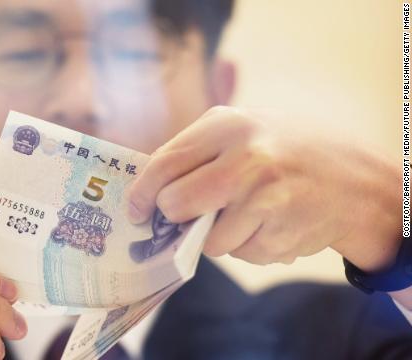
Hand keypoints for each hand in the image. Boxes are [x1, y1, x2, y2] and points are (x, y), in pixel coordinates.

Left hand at [127, 106, 400, 270]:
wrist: (355, 180)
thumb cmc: (285, 152)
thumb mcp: (242, 131)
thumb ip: (196, 154)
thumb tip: (149, 191)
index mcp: (229, 125)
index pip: (164, 163)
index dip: (143, 192)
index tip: (136, 210)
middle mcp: (247, 158)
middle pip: (178, 205)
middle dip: (175, 218)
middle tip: (185, 216)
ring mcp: (266, 198)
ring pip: (209, 240)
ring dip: (219, 235)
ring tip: (249, 211)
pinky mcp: (281, 232)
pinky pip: (241, 253)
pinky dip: (248, 245)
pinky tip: (271, 223)